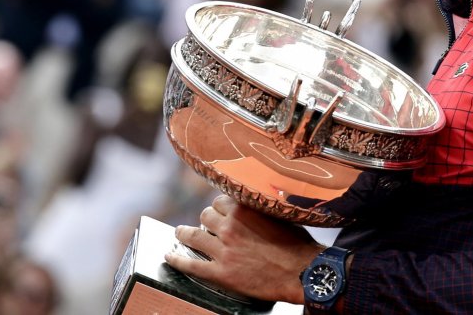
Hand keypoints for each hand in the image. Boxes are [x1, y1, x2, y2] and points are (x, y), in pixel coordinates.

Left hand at [166, 195, 322, 303]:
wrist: (303, 272)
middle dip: (206, 219)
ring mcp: (224, 250)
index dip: (220, 207)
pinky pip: (191, 264)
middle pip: (205, 215)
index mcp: (245, 210)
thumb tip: (254, 200)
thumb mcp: (281, 215)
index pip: (220, 200)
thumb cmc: (297, 244)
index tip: (221, 211)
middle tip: (207, 225)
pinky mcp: (222, 273)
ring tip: (180, 233)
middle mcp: (231, 226)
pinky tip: (170, 256)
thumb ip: (261, 208)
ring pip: (193, 236)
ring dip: (184, 234)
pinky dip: (177, 260)